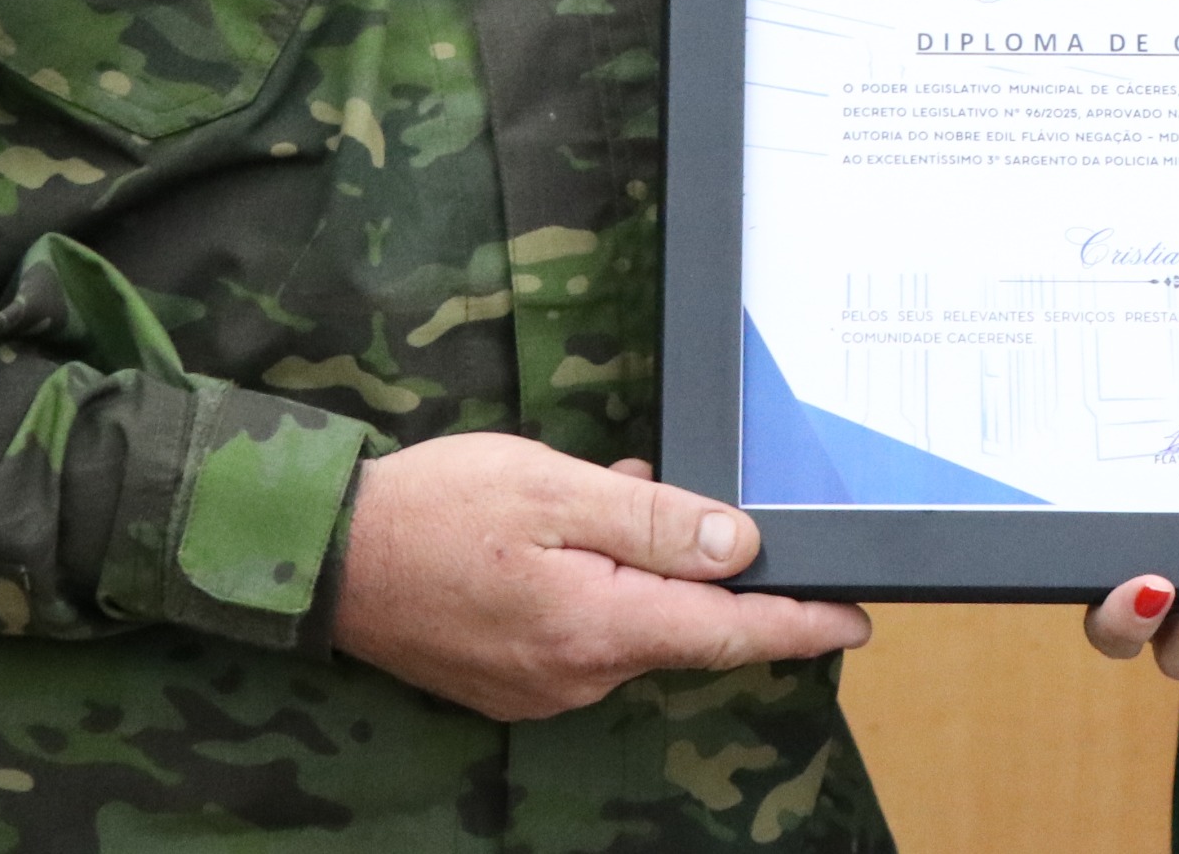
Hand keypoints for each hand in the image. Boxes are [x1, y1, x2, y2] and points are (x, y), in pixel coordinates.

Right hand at [330, 436, 869, 721]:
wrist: (321, 558)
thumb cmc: (433, 510)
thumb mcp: (555, 490)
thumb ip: (657, 522)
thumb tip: (742, 550)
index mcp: (599, 628)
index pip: (728, 634)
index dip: (800, 626)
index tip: (858, 620)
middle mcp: (578, 676)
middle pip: (678, 626)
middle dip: (691, 565)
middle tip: (654, 492)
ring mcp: (542, 687)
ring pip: (628, 623)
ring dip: (632, 565)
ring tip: (591, 497)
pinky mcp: (511, 682)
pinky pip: (583, 633)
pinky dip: (592, 584)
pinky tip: (556, 535)